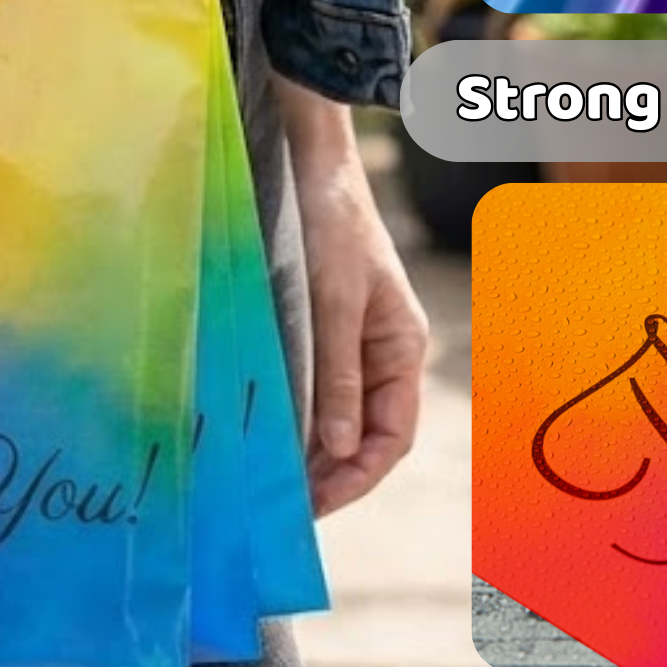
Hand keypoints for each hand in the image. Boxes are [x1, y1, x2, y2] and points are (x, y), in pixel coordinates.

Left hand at [274, 78, 428, 515]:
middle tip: (281, 507)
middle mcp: (382, 351)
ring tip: (268, 482)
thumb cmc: (331, 222)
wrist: (311, 159)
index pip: (391, 436)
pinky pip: (313, 385)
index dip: (356, 477)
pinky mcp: (320, 325)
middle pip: (364, 434)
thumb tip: (339, 447)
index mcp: (402, 348)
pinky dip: (294, 414)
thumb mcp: (336, 299)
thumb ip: (337, 372)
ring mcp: (351, 339)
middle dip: (329, 473)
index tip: (313, 505)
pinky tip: (265, 431)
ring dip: (309, 449)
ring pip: (336, 413)